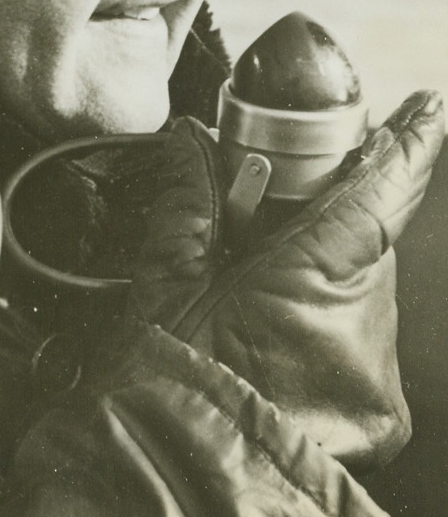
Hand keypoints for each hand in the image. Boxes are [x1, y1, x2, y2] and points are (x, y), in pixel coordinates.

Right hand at [129, 90, 444, 469]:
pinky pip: (363, 337)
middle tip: (273, 215)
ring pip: (364, 289)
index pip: (380, 194)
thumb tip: (191, 140)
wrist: (175, 480)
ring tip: (261, 291)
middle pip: (367, 240)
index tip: (429, 108)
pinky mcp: (378, 409)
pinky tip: (281, 330)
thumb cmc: (168, 387)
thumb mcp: (166, 283)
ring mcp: (375, 376)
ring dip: (324, 270)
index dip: (409, 143)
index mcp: (311, 285)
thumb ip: (188, 200)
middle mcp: (363, 332)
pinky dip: (329, 318)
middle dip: (329, 217)